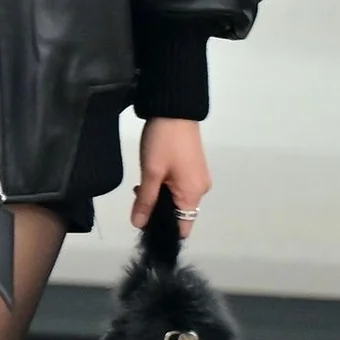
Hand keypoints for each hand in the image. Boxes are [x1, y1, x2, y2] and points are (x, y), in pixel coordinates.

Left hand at [131, 117, 210, 240]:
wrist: (175, 110)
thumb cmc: (163, 143)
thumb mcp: (151, 173)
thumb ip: (145, 201)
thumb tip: (139, 226)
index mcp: (193, 194)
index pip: (182, 227)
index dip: (163, 230)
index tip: (144, 223)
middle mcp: (200, 190)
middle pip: (179, 214)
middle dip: (157, 211)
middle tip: (138, 197)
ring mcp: (198, 178)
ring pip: (177, 200)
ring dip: (159, 197)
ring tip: (142, 184)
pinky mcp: (193, 168)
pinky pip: (179, 187)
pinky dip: (165, 187)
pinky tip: (151, 176)